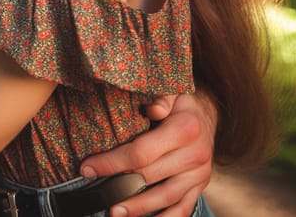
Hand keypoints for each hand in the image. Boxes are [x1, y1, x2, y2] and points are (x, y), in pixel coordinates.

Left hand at [80, 94, 215, 216]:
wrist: (207, 114)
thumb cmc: (181, 101)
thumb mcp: (172, 91)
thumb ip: (160, 98)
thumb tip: (151, 109)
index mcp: (184, 129)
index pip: (141, 152)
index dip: (112, 162)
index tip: (88, 167)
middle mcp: (195, 154)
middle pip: (150, 176)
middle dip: (119, 185)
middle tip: (95, 194)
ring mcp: (199, 174)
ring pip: (166, 197)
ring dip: (139, 208)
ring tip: (115, 213)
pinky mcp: (200, 186)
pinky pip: (183, 208)